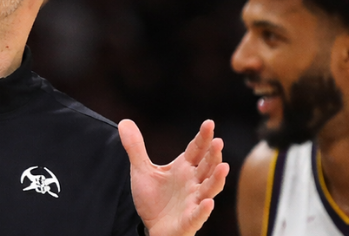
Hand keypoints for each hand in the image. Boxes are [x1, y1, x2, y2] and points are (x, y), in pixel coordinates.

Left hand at [119, 119, 229, 235]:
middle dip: (213, 155)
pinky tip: (208, 202)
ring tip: (224, 167)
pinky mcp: (189, 220)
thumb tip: (124, 122)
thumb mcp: (141, 170)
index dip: (203, 137)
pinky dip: (203, 209)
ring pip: (209, 189)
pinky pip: (198, 215)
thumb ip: (135, 148)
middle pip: (206, 167)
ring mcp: (193, 202)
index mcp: (184, 168)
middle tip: (218, 142)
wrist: (152, 227)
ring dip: (217, 179)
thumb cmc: (153, 198)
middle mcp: (193, 183)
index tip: (209, 123)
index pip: (196, 150)